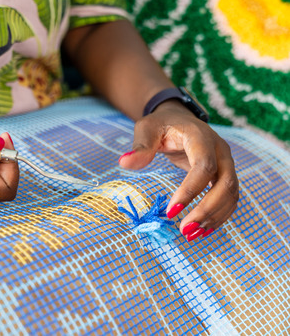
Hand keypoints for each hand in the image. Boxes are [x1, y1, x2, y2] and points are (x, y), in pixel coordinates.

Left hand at [118, 100, 238, 240]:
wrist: (179, 120)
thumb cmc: (162, 124)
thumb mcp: (147, 129)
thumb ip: (140, 146)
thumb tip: (124, 163)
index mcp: (201, 137)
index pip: (204, 166)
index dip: (190, 191)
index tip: (170, 212)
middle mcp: (220, 150)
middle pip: (226, 184)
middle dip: (207, 210)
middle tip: (185, 230)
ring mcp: (226, 163)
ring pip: (231, 194)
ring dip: (214, 217)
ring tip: (191, 234)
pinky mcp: (224, 174)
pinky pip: (229, 198)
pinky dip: (218, 215)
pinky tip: (202, 229)